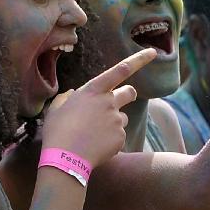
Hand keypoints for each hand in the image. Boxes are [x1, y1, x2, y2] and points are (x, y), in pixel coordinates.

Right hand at [43, 48, 155, 166]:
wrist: (65, 158)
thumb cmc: (57, 131)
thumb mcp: (56, 108)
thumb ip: (66, 98)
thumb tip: (73, 94)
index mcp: (93, 90)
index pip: (121, 69)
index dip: (139, 59)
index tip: (152, 52)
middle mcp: (109, 102)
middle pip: (129, 92)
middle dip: (127, 95)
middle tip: (115, 105)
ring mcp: (117, 120)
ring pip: (122, 118)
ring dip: (113, 123)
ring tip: (94, 134)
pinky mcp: (120, 137)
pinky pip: (119, 136)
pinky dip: (110, 141)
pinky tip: (96, 147)